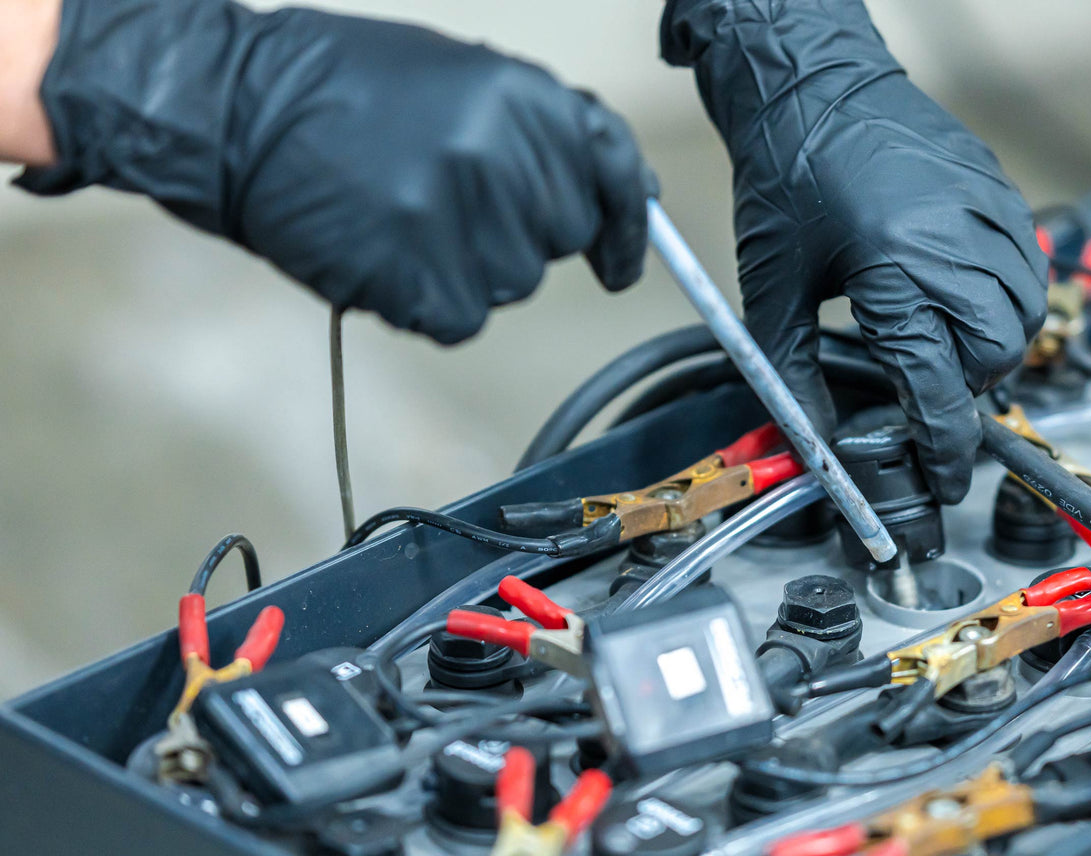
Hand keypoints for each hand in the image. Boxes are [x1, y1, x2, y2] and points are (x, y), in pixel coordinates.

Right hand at [20, 0, 653, 342]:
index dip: (628, 228)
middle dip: (514, 230)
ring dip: (465, 266)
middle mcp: (509, 161)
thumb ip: (544, 134)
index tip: (622, 265)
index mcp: (527, 99)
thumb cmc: (342, 91)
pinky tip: (380, 252)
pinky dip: (424, 301)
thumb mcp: (460, 79)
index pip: (616, 173)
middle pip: (558, 239)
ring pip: (512, 284)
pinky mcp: (427, 282)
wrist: (234, 111)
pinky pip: (460, 319)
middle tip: (438, 196)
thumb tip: (631, 194)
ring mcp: (468, 224)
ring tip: (397, 212)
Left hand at [665, 0, 1047, 504]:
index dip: (945, 448)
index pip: (941, 389)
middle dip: (966, 385)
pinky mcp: (997, 187)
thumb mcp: (771, 291)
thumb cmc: (785, 176)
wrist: (810, 85)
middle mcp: (951, 241)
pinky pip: (1030, 262)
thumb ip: (793, 376)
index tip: (946, 478)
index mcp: (894, 271)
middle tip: (927, 382)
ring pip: (1025, 312)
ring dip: (993, 343)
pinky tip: (965, 292)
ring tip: (945, 337)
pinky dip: (1008, 293)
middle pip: (996, 355)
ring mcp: (984, 210)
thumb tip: (815, 444)